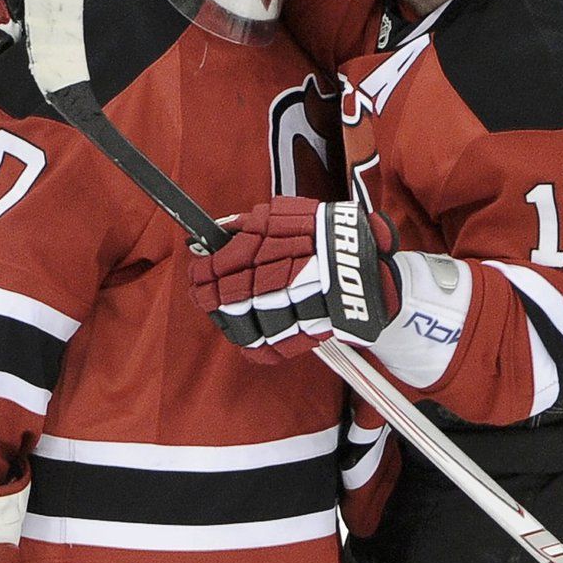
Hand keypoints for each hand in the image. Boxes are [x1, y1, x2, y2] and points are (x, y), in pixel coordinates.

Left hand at [189, 197, 398, 362]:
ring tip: (232, 319)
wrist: (365, 256)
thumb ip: (247, 224)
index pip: (211, 270)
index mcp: (258, 249)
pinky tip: (254, 345)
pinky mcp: (305, 330)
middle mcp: (268, 280)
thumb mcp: (283, 213)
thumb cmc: (323, 231)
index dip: (200, 276)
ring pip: (245, 327)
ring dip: (234, 325)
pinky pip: (274, 347)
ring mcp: (287, 308)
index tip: (197, 276)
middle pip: (224, 302)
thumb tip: (220, 230)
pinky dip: (261, 349)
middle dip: (211, 301)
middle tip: (206, 299)